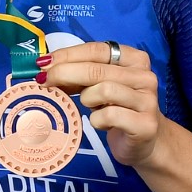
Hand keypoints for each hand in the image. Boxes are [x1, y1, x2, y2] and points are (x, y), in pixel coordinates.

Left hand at [38, 40, 165, 168]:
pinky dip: (97, 120)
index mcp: (134, 59)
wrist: (145, 141)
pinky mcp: (145, 124)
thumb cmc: (117, 108)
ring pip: (103, 90)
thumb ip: (78, 75)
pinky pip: (109, 116)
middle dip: (64, 73)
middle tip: (44, 81)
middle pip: (96, 69)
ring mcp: (147, 101)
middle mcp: (145, 76)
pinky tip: (101, 123)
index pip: (97, 50)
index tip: (43, 63)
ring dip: (87, 99)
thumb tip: (45, 69)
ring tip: (89, 106)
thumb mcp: (98, 86)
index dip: (67, 55)